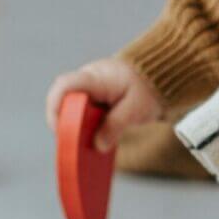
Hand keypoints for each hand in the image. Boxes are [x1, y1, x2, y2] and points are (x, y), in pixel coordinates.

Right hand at [45, 58, 165, 151]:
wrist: (163, 73)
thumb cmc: (151, 86)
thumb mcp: (137, 109)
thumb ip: (115, 126)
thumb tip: (97, 145)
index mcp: (97, 77)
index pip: (65, 85)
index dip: (56, 107)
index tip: (61, 128)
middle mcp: (89, 79)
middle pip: (64, 100)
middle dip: (67, 124)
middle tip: (76, 143)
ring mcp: (90, 86)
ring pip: (72, 107)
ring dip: (77, 126)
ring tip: (88, 144)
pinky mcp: (95, 95)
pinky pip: (83, 110)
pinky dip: (86, 125)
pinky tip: (95, 139)